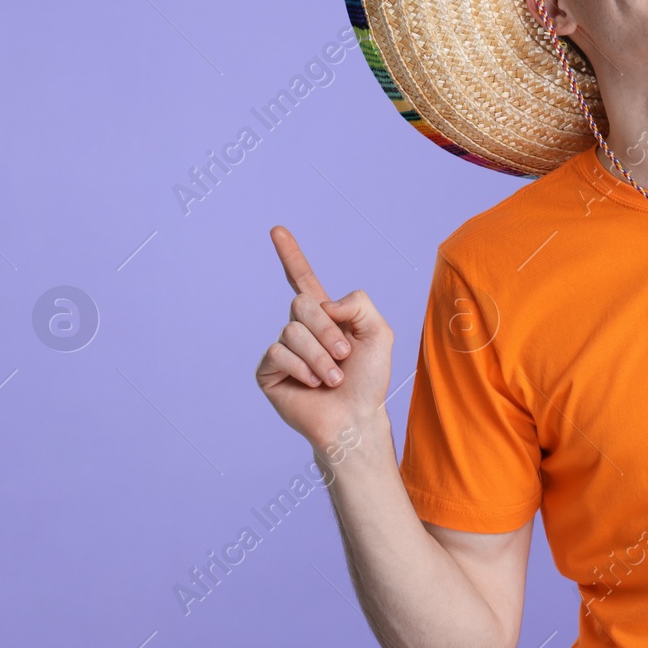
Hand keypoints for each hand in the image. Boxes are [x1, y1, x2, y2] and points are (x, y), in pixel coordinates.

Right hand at [255, 225, 393, 449]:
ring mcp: (283, 348)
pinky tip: (313, 385)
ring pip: (293, 331)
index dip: (290, 254)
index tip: (277, 230)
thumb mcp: (379, 332)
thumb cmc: (368, 378)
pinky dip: (304, 370)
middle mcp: (301, 327)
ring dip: (321, 358)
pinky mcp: (268, 371)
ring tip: (332, 378)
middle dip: (329, 331)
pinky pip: (279, 354)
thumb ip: (358, 304)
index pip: (303, 277)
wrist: (356, 417)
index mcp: (325, 314)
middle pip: (302, 303)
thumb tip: (322, 304)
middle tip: (344, 357)